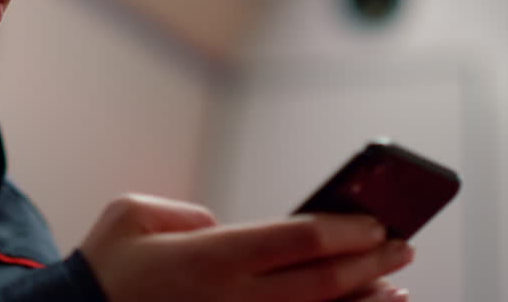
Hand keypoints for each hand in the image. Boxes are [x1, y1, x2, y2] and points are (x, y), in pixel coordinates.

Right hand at [78, 194, 412, 301]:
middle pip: (320, 283)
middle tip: (403, 247)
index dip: (344, 230)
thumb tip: (221, 228)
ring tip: (396, 290)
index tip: (376, 223)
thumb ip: (185, 213)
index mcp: (211, 258)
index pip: (296, 240)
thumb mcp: (133, 214)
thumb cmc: (104, 269)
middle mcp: (233, 299)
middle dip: (369, 264)